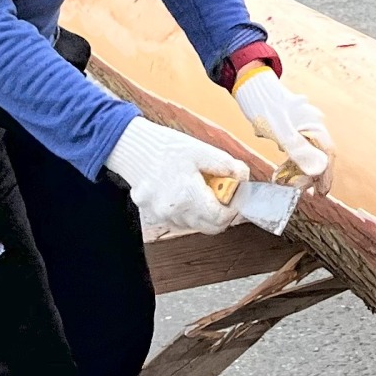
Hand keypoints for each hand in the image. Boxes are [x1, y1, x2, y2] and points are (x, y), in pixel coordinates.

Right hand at [106, 116, 243, 238]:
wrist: (131, 147)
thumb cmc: (165, 147)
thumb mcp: (201, 150)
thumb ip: (227, 165)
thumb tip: (243, 177)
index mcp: (187, 196)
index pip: (221, 218)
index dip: (234, 207)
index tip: (235, 194)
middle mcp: (173, 212)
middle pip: (210, 227)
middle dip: (222, 212)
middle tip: (221, 191)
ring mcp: (161, 215)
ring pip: (194, 225)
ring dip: (204, 212)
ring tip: (199, 187)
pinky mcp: (152, 215)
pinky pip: (179, 220)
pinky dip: (188, 211)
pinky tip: (184, 191)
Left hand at [233, 65, 333, 183]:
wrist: (249, 86)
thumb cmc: (264, 104)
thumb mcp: (279, 129)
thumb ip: (298, 149)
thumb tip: (316, 170)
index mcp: (314, 125)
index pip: (327, 154)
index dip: (326, 174)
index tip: (322, 192)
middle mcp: (311, 127)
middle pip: (317, 157)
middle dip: (307, 176)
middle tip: (295, 190)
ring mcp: (301, 129)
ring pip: (306, 156)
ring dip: (297, 172)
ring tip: (284, 184)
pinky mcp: (290, 130)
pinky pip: (295, 152)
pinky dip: (289, 164)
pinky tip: (279, 173)